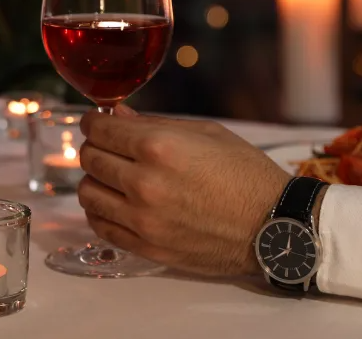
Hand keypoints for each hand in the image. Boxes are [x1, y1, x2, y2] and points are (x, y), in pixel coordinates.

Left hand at [77, 109, 289, 275]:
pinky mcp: (147, 247)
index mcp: (158, 147)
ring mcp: (143, 219)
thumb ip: (155, 124)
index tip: (97, 123)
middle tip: (108, 147)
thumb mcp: (206, 134)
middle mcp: (144, 183)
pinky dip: (100, 211)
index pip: (99, 130)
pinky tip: (114, 203)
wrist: (275, 226)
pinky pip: (101, 226)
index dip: (94, 122)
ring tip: (111, 177)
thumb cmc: (245, 173)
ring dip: (94, 180)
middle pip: (89, 159)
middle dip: (95, 147)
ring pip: (87, 193)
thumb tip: (116, 115)